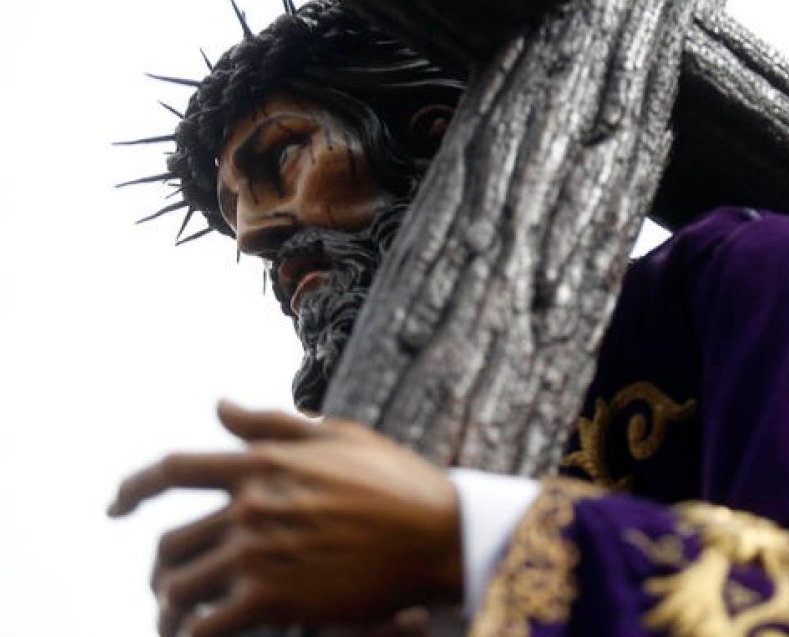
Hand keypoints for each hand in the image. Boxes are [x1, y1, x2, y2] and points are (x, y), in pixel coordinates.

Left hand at [108, 401, 461, 636]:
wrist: (441, 534)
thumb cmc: (398, 482)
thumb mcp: (339, 436)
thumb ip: (272, 423)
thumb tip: (218, 406)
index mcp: (263, 461)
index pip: (172, 469)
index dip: (132, 488)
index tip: (115, 506)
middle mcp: (252, 503)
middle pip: (169, 541)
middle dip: (160, 567)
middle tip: (165, 584)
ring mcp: (260, 552)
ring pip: (180, 586)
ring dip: (170, 607)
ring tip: (178, 621)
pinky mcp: (276, 598)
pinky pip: (207, 626)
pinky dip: (192, 636)